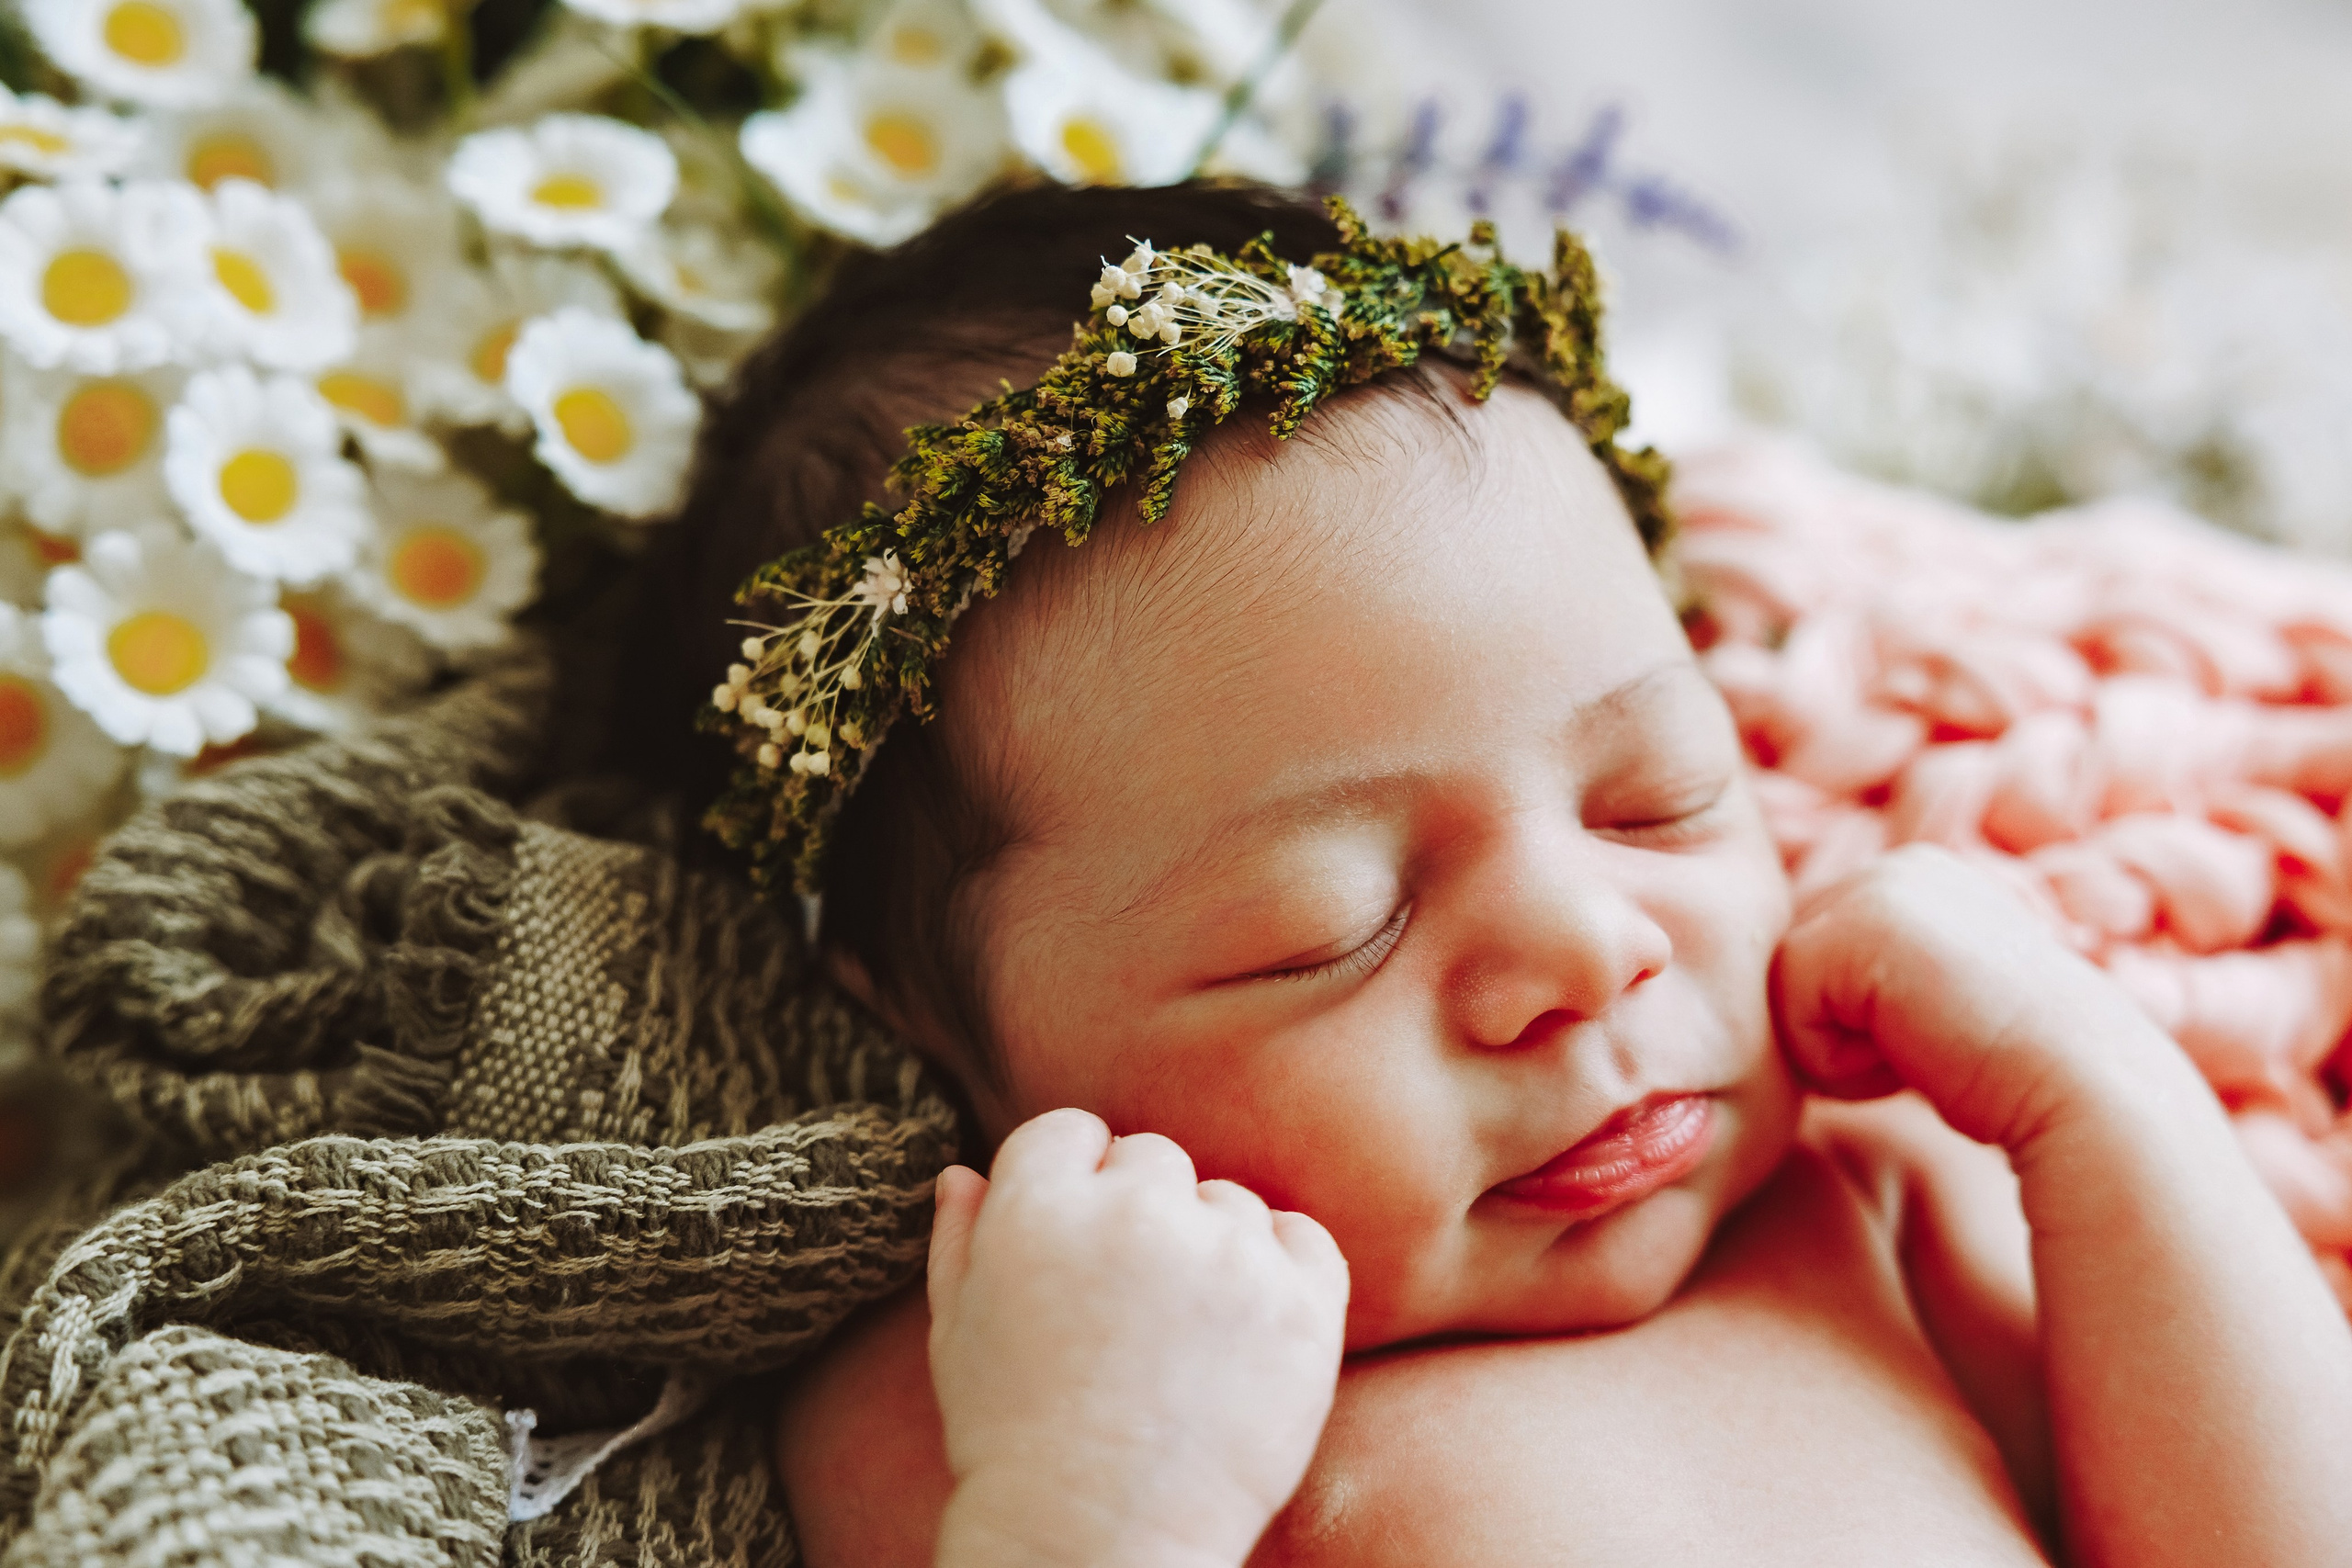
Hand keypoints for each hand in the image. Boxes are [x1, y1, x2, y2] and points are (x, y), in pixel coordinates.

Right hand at [927, 1108, 1349, 1567]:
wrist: (1096, 1543)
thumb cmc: (1013, 1442)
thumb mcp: (955, 1335)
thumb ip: (959, 1240)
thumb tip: (961, 1171)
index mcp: (1038, 1207)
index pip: (1070, 1133)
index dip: (1071, 1186)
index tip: (1078, 1250)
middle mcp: (1136, 1212)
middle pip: (1153, 1158)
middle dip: (1140, 1215)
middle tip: (1128, 1307)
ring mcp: (1227, 1255)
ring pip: (1229, 1201)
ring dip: (1211, 1247)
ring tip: (1182, 1340)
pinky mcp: (1301, 1302)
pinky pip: (1304, 1239)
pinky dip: (1283, 1271)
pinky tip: (1245, 1330)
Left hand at [1771, 843, 2201, 1153]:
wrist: (2086, 1088)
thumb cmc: (2012, 1082)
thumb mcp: (1931, 1020)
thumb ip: (1875, 997)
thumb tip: (1802, 1009)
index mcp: (1920, 885)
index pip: (1812, 965)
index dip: (1853, 1031)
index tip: (1936, 1049)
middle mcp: (1901, 868)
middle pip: (1785, 972)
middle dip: (1839, 1032)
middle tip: (1932, 1054)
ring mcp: (1883, 885)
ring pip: (1781, 989)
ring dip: (1837, 1049)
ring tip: (1928, 1052)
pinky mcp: (1865, 922)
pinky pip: (1788, 1006)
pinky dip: (1835, 1058)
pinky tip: (1918, 1054)